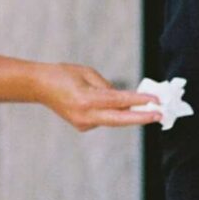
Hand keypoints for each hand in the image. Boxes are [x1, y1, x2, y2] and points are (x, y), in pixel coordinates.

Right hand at [40, 66, 164, 131]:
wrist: (39, 86)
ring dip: (128, 112)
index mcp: (86, 100)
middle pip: (119, 120)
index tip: (155, 101)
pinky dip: (112, 111)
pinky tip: (111, 104)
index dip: (138, 101)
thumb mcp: (87, 73)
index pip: (118, 101)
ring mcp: (84, 123)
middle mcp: (85, 115)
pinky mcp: (83, 126)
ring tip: (144, 105)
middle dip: (141, 118)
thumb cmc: (63, 74)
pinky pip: (104, 118)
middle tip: (160, 115)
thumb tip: (124, 100)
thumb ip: (107, 87)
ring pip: (113, 119)